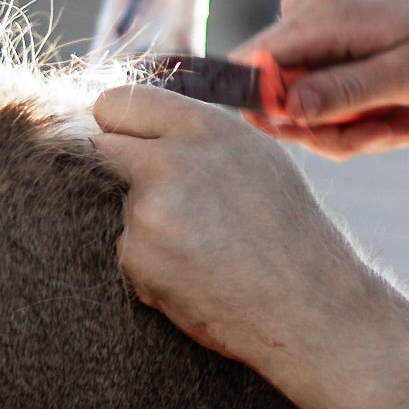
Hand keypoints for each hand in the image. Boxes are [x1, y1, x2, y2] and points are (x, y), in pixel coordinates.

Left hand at [90, 83, 388, 375]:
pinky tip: (197, 275)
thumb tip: (144, 126)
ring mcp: (148, 209)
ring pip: (122, 206)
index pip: (119, 103)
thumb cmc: (289, 233)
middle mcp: (170, 160)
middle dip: (120, 167)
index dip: (118, 124)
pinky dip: (153, 265)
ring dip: (147, 226)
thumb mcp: (257, 159)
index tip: (123, 139)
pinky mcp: (135, 256)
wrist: (306, 305)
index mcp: (205, 128)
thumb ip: (199, 137)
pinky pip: (129, 252)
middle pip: (103, 147)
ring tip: (205, 249)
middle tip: (159, 197)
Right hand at [237, 0, 408, 157]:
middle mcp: (301, 9)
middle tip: (395, 136)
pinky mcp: (323, 27)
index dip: (276, 118)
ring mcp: (310, 16)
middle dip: (334, 129)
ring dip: (355, 123)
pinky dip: (358, 104)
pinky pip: (321, 81)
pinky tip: (401, 108)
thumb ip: (346, 91)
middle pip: (278, 94)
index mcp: (316, 16)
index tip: (338, 138)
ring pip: (304, 95)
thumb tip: (284, 111)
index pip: (249, 71)